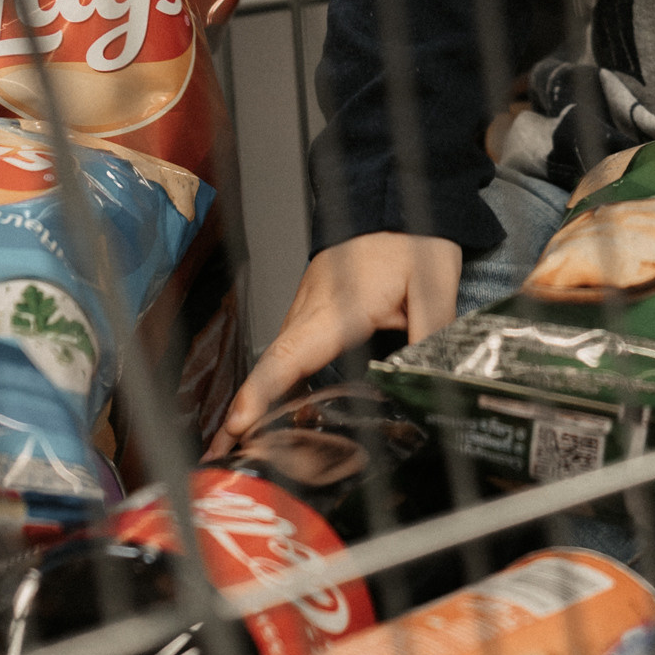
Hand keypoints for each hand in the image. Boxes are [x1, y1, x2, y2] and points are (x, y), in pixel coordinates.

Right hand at [209, 231, 460, 450]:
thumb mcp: (434, 281)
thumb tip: (428, 381)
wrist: (393, 198)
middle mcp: (312, 307)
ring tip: (241, 448)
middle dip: (243, 410)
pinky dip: (274, 380)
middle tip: (220, 456)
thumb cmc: (411, 238)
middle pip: (272, 365)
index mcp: (339, 304)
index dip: (262, 391)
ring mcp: (307, 306)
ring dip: (257, 398)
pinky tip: (274, 411)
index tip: (237, 423)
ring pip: (278, 358)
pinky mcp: (311, 309)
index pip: (292, 354)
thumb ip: (431, 333)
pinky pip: (289, 349)